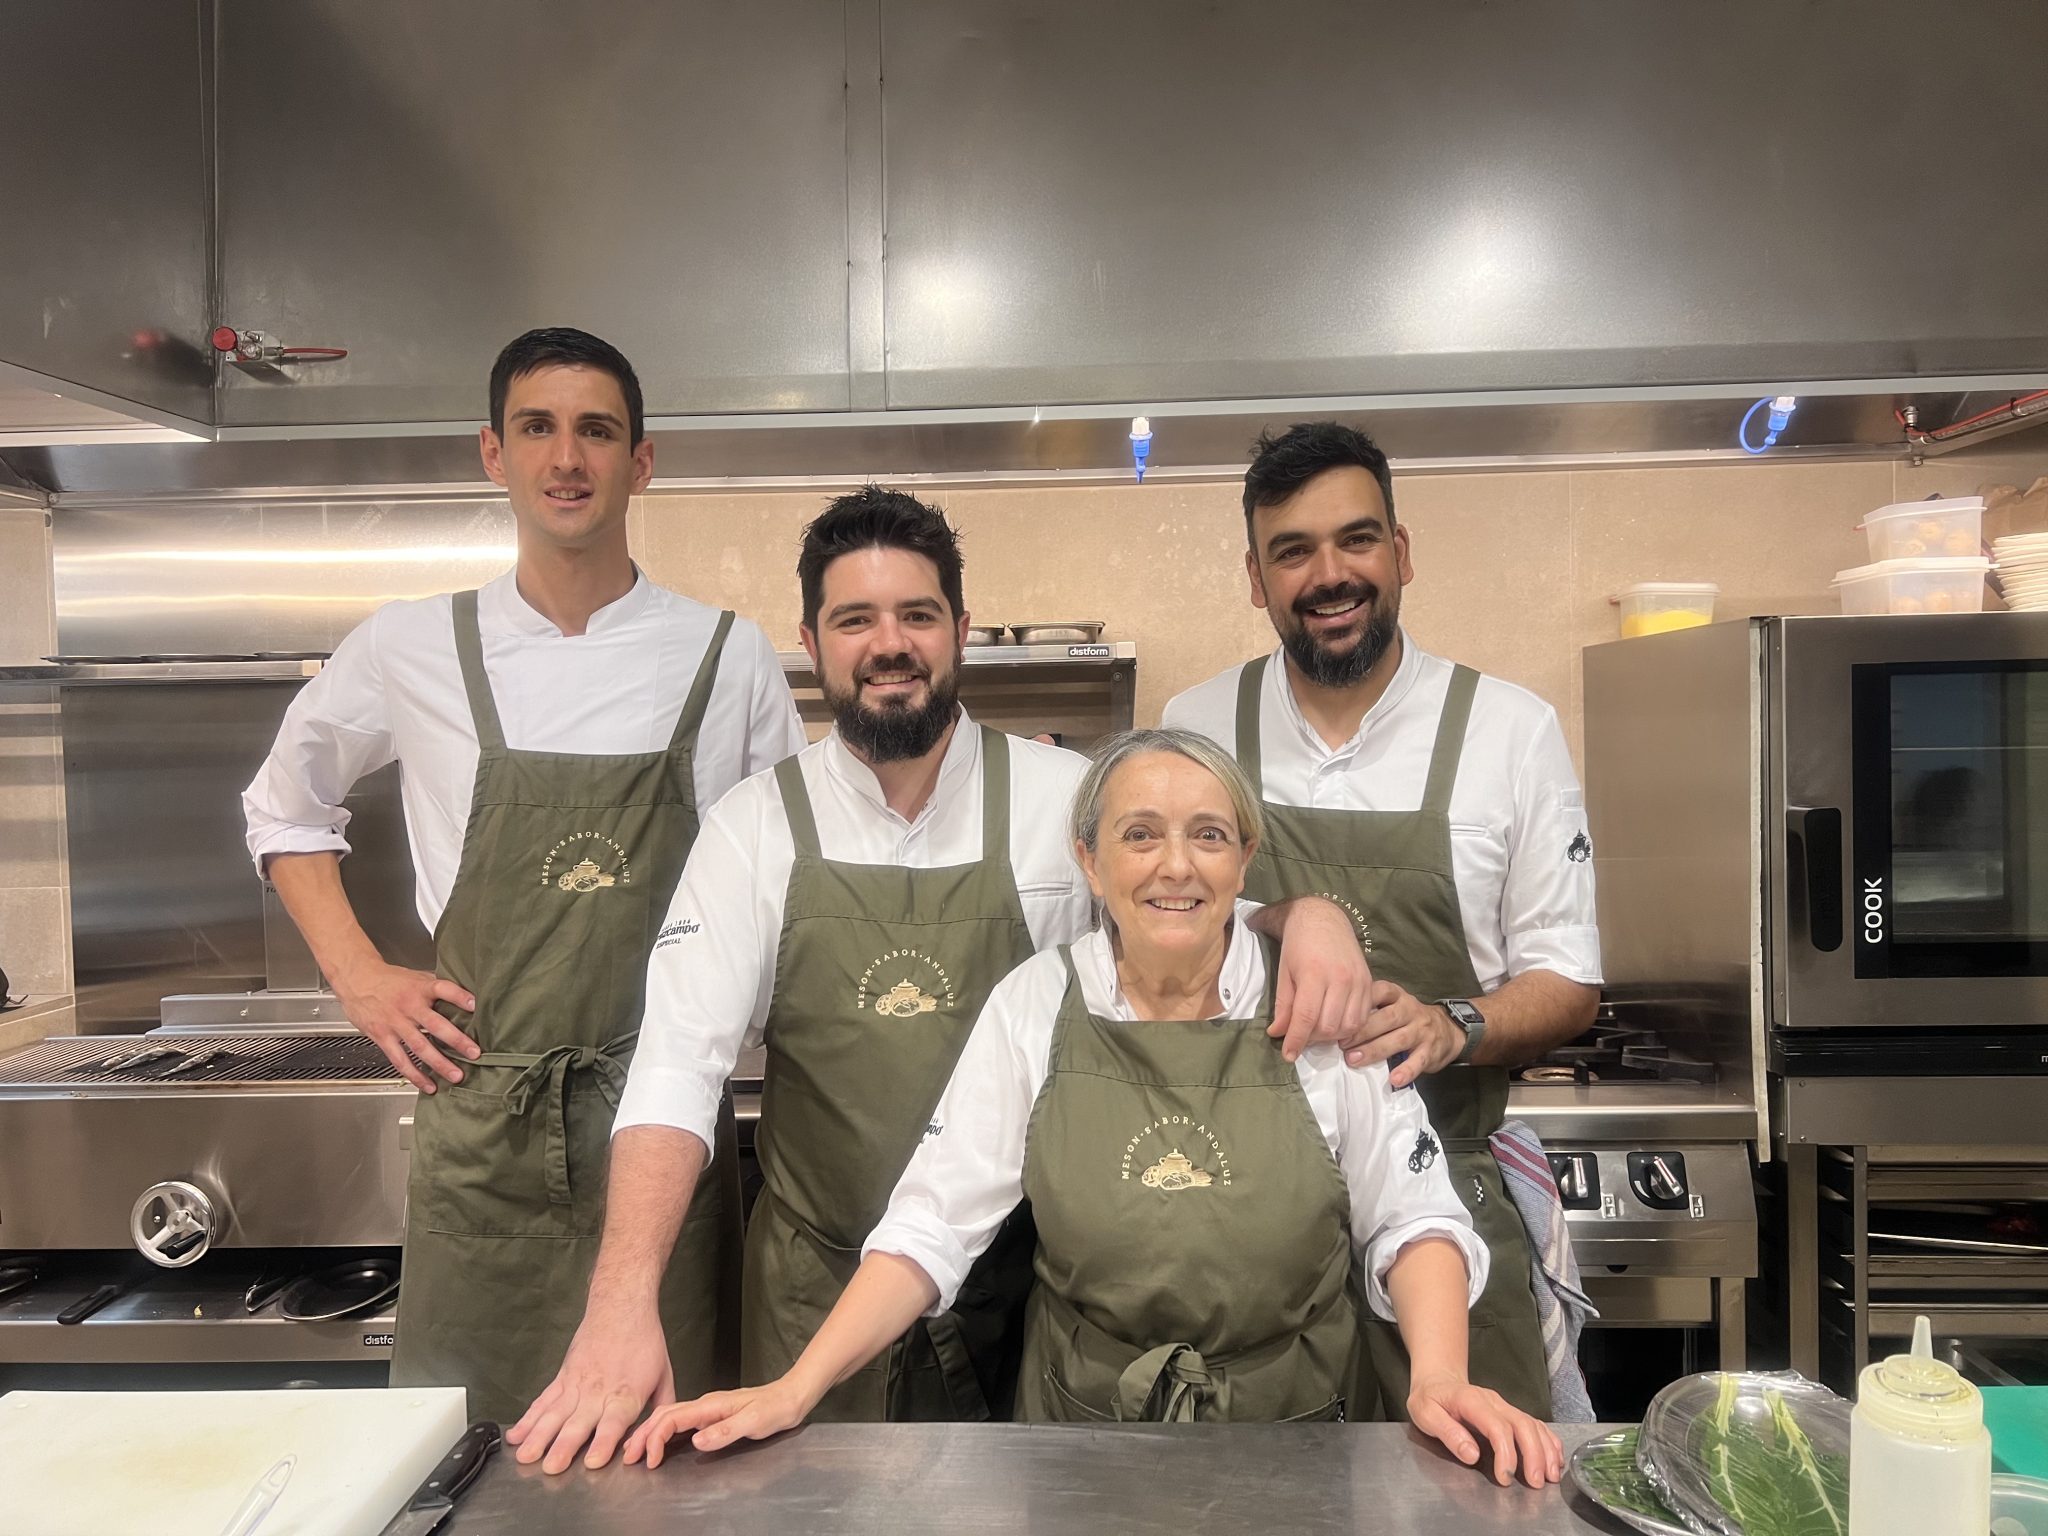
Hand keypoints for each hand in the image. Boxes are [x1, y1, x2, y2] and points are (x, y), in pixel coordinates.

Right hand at [331, 957, 477, 1091]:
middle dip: (457, 1040)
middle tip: (474, 1053)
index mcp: (420, 988)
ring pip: (419, 1046)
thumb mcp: (415, 977)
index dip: (459, 996)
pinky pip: (400, 1059)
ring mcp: (395, 1023)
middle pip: (435, 1024)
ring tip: (456, 1075)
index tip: (475, 1005)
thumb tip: (464, 998)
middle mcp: (409, 1006)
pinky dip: (415, 1074)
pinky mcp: (382, 1037)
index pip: (443, 989)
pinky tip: (429, 1085)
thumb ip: (436, 988)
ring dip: (439, 1063)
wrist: (356, 979)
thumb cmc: (389, 979)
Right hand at [507, 1301, 675, 1472]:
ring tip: (526, 1456)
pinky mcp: (562, 1377)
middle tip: (551, 1468)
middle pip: (579, 1422)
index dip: (604, 1442)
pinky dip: (528, 1419)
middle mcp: (598, 1392)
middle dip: (564, 1446)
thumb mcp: (664, 1374)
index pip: (614, 1422)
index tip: (593, 1461)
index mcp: (626, 1394)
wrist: (621, 1305)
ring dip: (539, 1436)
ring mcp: (576, 1384)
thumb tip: (661, 1434)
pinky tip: (515, 1435)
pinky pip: (543, 1401)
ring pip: (554, 1414)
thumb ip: (662, 1407)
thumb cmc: (644, 1341)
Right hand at [624, 1377, 811, 1467]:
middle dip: (642, 1435)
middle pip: (663, 1416)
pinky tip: (660, 1440)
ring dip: (650, 1432)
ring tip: (634, 1449)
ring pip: (669, 1417)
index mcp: (710, 1405)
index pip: (672, 1419)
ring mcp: (708, 1409)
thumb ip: (725, 1431)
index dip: (655, 1439)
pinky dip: (663, 1431)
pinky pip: (680, 1421)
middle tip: (627, 1457)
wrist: (792, 1397)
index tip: (650, 1461)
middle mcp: (705, 1404)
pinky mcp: (713, 1415)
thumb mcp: (753, 1421)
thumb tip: (696, 1441)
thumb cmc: (775, 1408)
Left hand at [1267, 897, 1375, 1061]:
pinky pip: (1363, 1016)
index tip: (1288, 1056)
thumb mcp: (1284, 972)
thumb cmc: (1298, 945)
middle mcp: (1340, 978)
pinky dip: (1350, 1027)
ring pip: (1349, 1026)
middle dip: (1313, 1039)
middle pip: (1329, 1026)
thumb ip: (1284, 1005)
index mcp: (1314, 974)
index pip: (1305, 1018)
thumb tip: (1278, 1034)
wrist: (1324, 918)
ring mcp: (1358, 980)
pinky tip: (1336, 1023)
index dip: (1296, 1041)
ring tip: (1317, 1030)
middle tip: (1301, 1037)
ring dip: (1332, 1036)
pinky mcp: (1369, 982)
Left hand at [1346, 981, 1465, 1087]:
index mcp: (1396, 995)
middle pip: (1387, 1018)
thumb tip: (1333, 1022)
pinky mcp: (1431, 1051)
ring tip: (1354, 1060)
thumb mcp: (1392, 1004)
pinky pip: (1418, 1061)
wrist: (1448, 1030)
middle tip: (1341, 1044)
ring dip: (1375, 1050)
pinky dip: (1406, 1070)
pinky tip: (1394, 1079)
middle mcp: (1410, 1010)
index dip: (1359, 1002)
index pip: (1379, 991)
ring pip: (1399, 1039)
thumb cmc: (1407, 1018)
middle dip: (1362, 1031)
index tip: (1339, 1015)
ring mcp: (1422, 1030)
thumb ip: (1369, 1009)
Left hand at [1407, 1371, 1562, 1488]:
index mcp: (1470, 1401)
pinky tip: (1555, 1459)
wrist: (1437, 1379)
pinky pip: (1535, 1424)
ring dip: (1545, 1450)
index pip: (1497, 1426)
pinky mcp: (1510, 1412)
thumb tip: (1471, 1454)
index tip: (1505, 1477)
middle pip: (1522, 1425)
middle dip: (1533, 1455)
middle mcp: (1493, 1401)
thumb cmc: (1429, 1398)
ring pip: (1533, 1424)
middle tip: (1535, 1483)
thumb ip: (1447, 1433)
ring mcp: (1504, 1405)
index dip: (1506, 1453)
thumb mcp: (1425, 1413)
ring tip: (1551, 1476)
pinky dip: (1549, 1441)